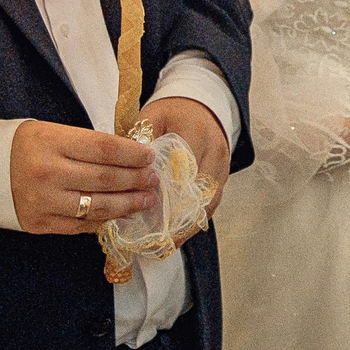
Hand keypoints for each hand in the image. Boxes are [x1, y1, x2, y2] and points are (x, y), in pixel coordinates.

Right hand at [8, 120, 156, 233]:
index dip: (132, 154)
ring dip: (128, 204)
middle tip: (153, 180)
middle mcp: (48, 173)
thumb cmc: (26, 147)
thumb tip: (129, 156)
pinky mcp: (40, 223)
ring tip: (145, 200)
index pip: (103, 148)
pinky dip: (105, 220)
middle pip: (105, 178)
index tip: (150, 156)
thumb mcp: (52, 133)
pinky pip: (82, 225)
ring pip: (98, 206)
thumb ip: (86, 144)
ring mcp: (44, 201)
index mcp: (52, 142)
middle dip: (135, 179)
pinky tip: (120, 214)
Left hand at [142, 94, 229, 237]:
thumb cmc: (174, 112)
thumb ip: (140, 138)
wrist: (203, 105)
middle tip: (153, 239)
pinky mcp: (223, 179)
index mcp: (196, 133)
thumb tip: (126, 168)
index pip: (180, 169)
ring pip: (207, 204)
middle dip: (176, 218)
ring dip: (186, 225)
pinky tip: (177, 235)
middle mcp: (214, 152)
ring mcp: (223, 167)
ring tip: (164, 244)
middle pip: (196, 193)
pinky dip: (193, 221)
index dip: (164, 192)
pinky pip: (211, 205)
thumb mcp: (153, 115)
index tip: (146, 212)